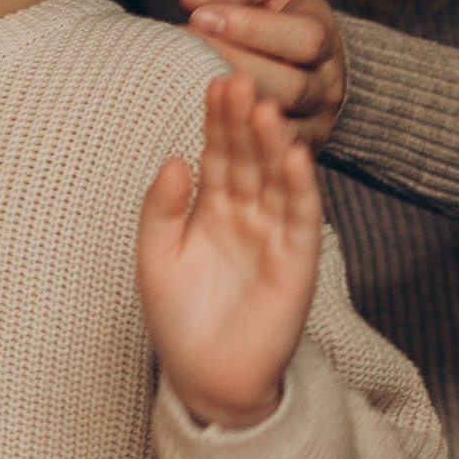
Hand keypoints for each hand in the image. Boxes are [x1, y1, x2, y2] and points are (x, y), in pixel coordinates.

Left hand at [137, 72, 322, 431]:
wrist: (206, 379)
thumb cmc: (178, 318)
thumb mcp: (156, 256)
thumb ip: (162, 209)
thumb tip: (175, 158)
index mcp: (212, 207)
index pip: (218, 153)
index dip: (217, 120)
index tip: (215, 82)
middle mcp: (247, 214)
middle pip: (248, 158)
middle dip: (244, 121)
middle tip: (241, 80)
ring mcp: (274, 235)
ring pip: (277, 180)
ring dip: (274, 146)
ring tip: (266, 111)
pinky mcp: (298, 263)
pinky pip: (302, 219)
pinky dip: (302, 188)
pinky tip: (297, 157)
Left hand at [182, 0, 345, 147]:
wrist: (300, 58)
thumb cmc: (275, 13)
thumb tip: (193, 0)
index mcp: (325, 35)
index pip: (302, 38)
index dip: (250, 28)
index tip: (199, 17)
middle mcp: (329, 82)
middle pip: (290, 85)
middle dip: (234, 67)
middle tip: (185, 51)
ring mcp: (318, 120)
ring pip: (279, 122)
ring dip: (232, 105)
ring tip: (189, 83)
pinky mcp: (298, 149)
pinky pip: (269, 154)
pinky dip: (234, 138)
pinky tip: (200, 118)